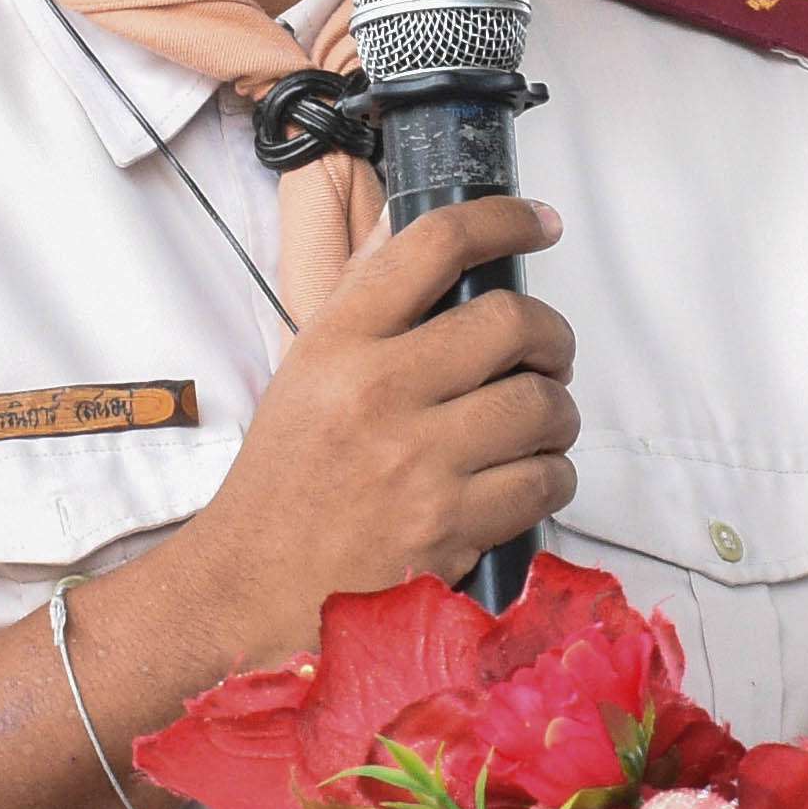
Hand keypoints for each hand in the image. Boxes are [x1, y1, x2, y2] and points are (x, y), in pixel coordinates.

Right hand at [164, 195, 576, 655]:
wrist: (250, 588)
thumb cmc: (284, 479)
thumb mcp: (306, 371)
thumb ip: (365, 300)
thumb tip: (420, 228)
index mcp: (337, 342)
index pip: (435, 245)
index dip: (504, 220)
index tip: (539, 224)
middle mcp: (378, 392)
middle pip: (513, 323)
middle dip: (553, 336)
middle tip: (548, 353)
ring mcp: (418, 463)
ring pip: (543, 405)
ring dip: (558, 413)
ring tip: (537, 424)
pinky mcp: (449, 528)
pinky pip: (545, 480)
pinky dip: (553, 476)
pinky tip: (528, 478)